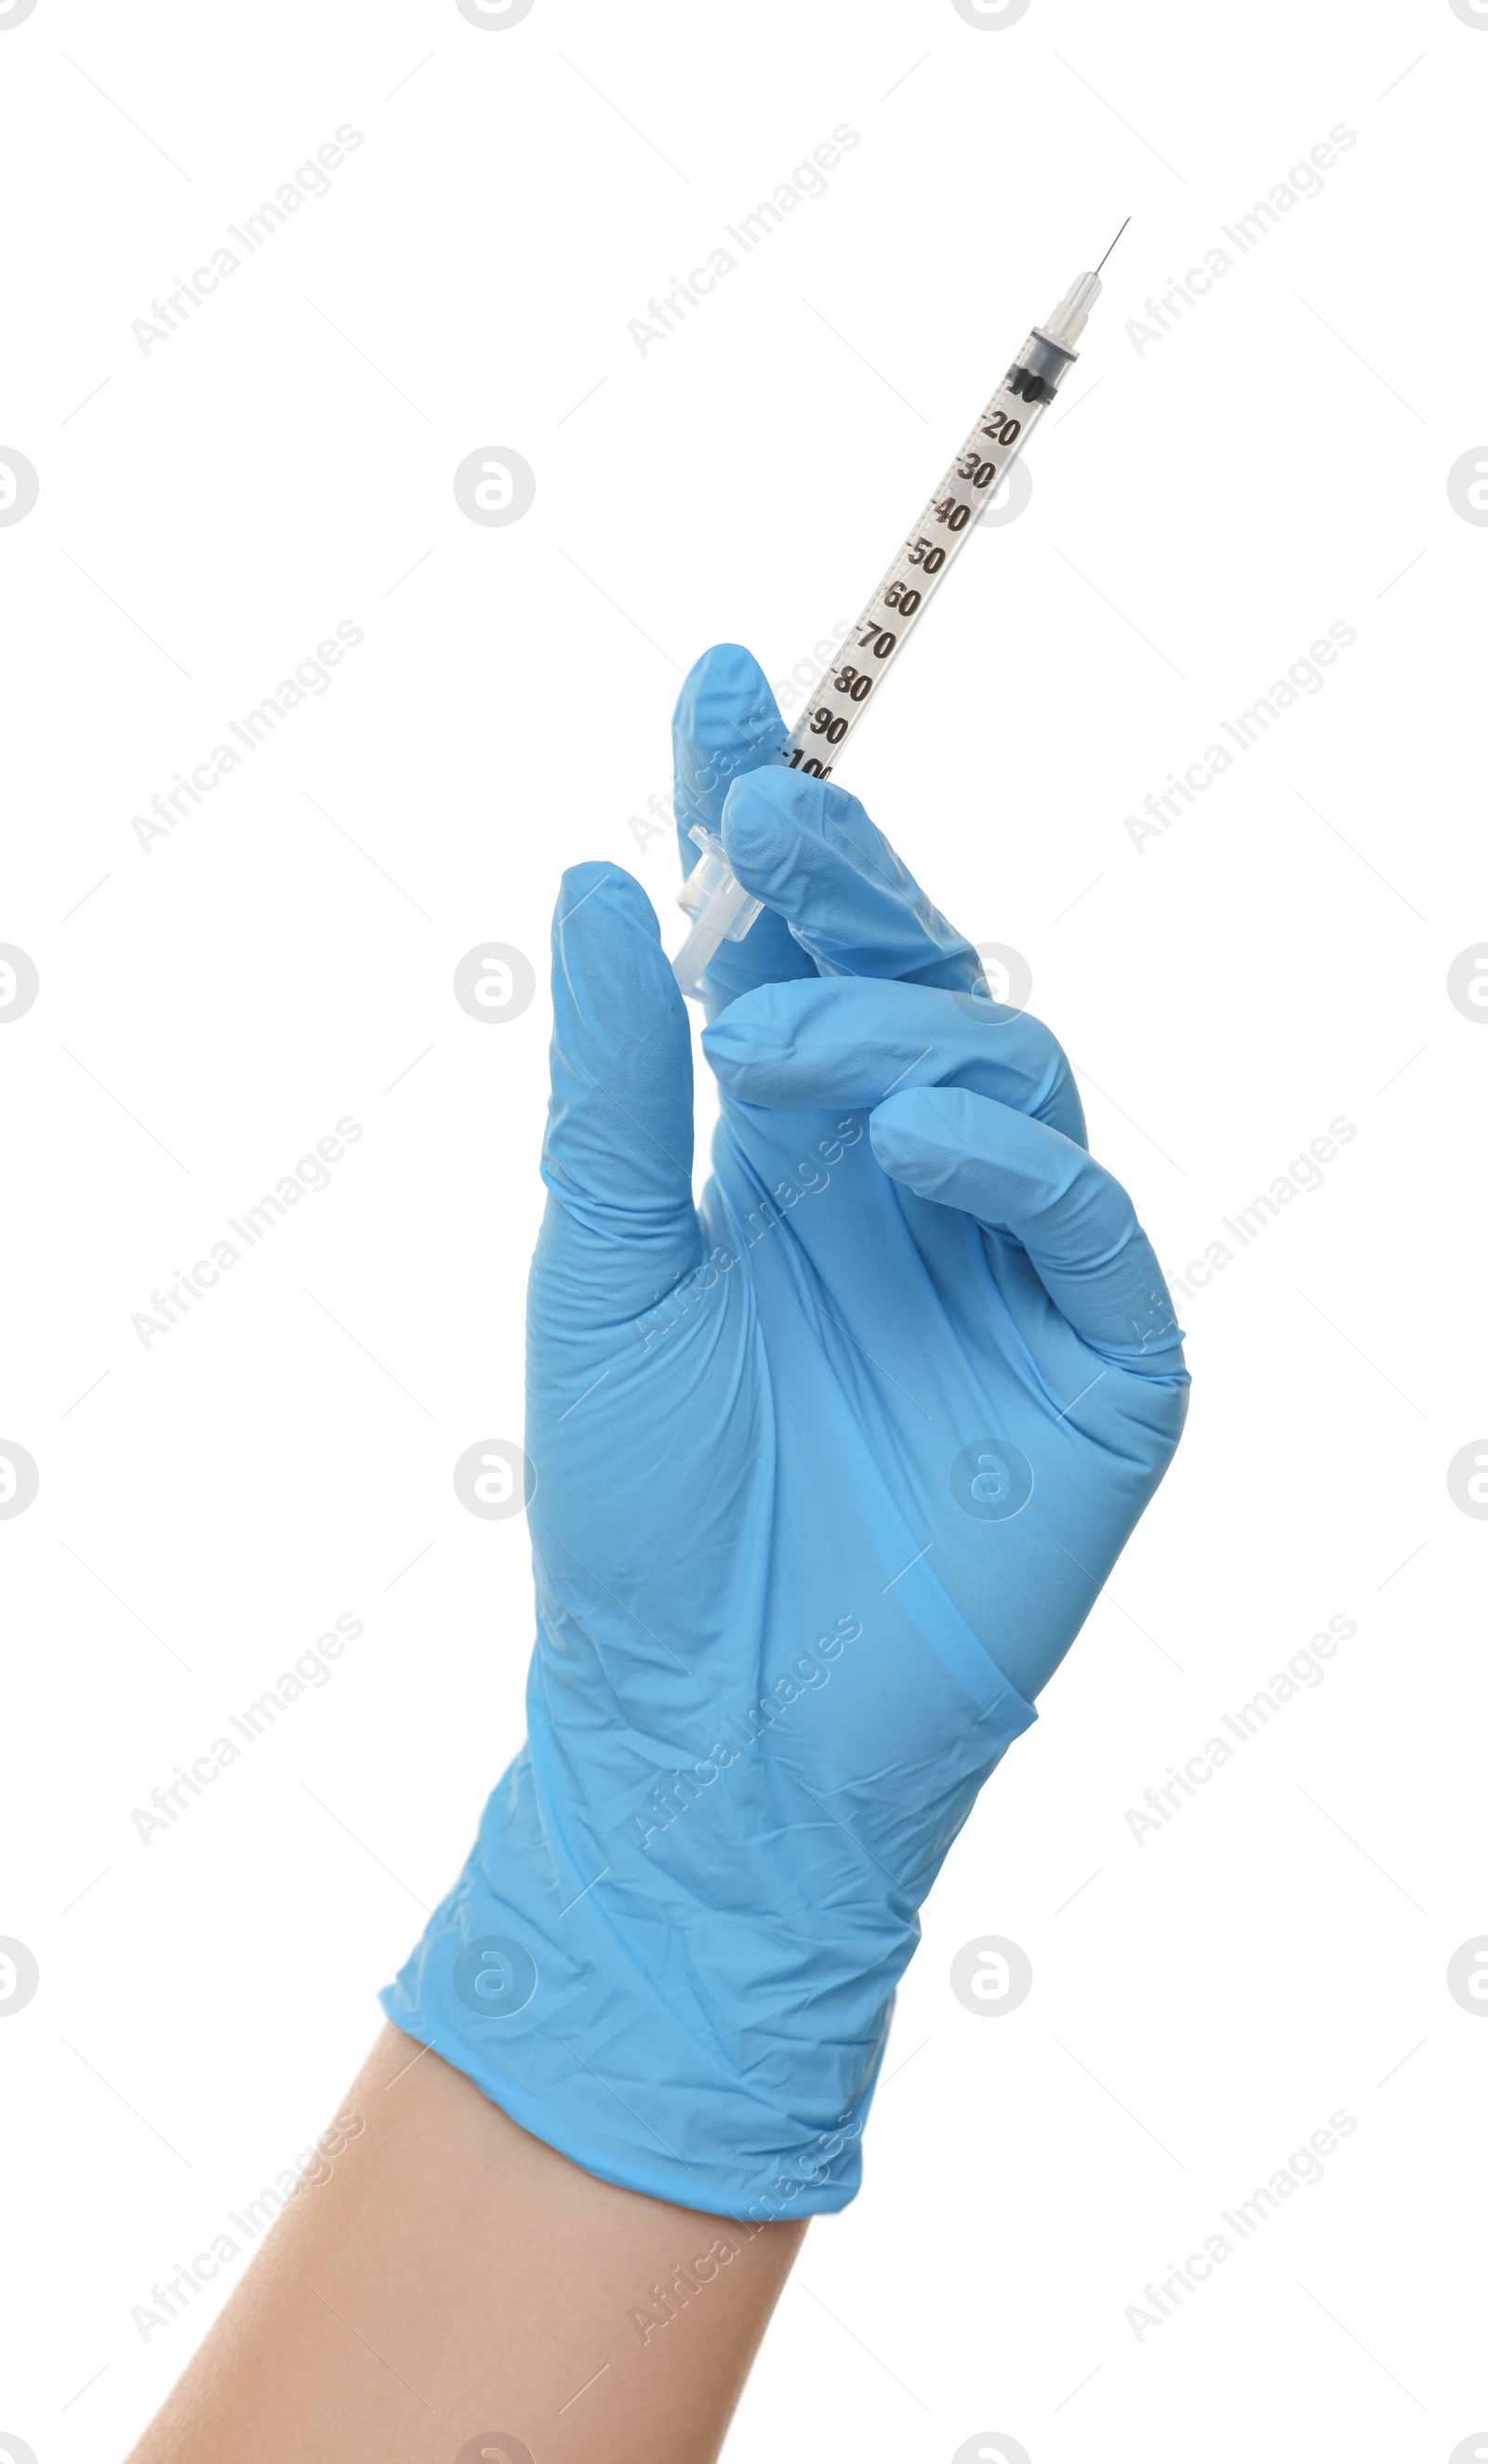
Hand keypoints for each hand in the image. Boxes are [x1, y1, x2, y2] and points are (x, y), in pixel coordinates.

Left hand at [382, 643, 1187, 2225]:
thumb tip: (604, 880)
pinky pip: (1089, 1223)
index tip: (724, 682)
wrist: (701, 1743)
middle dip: (847, 883)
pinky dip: (1014, 1161)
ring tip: (776, 1053)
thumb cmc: (637, 1518)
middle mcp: (907, 1192)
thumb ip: (615, 1083)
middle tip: (766, 815)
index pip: (794, 952)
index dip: (766, 822)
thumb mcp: (600, 1269)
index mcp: (787, 1163)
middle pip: (919, 978)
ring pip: (1013, 1070)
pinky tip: (913, 1145)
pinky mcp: (1098, 1368)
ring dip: (901, 1029)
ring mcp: (1011, 1273)